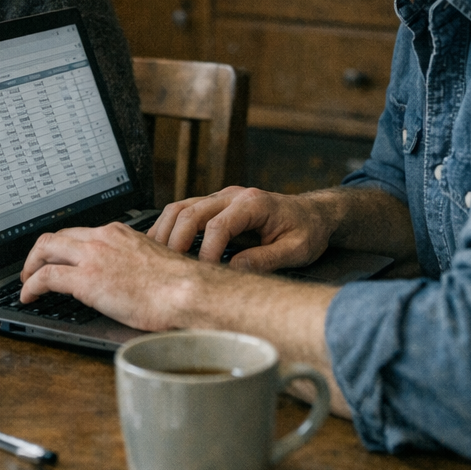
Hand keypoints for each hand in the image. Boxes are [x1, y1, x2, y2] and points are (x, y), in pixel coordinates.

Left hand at [19, 222, 226, 330]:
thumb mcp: (151, 262)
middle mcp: (102, 238)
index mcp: (118, 233)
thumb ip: (132, 262)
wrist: (186, 291)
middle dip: (39, 253)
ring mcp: (92, 257)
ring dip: (31, 266)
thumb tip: (126, 276)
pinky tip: (28, 296)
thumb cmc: (178, 285)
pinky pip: (46, 277)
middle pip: (56, 237)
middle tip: (33, 269)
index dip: (62, 247)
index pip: (79, 233)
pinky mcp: (85, 279)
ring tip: (26, 283)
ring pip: (45, 250)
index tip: (57, 258)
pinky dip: (31, 285)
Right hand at [148, 186, 335, 271]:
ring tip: (157, 257)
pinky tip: (162, 246)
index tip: (204, 274)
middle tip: (169, 268)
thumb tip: (234, 271)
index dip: (207, 252)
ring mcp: (221, 198)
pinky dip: (169, 227)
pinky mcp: (214, 205)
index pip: (219, 225)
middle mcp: (233, 195)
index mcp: (254, 203)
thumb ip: (267, 259)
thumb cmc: (307, 230)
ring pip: (181, 207)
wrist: (313, 214)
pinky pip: (183, 210)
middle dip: (176, 240)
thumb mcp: (297, 249)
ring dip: (166, 231)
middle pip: (191, 211)